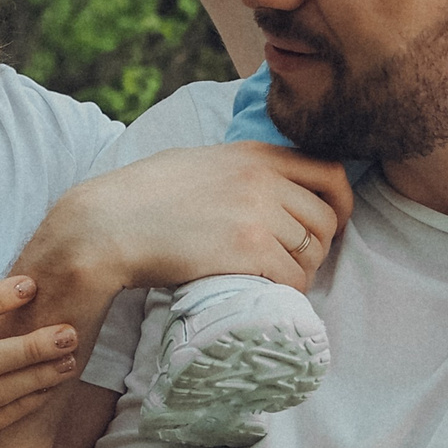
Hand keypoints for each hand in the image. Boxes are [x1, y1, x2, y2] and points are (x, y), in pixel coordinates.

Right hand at [34, 143, 354, 295]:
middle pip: (326, 218)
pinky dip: (288, 292)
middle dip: (320, 246)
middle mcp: (263, 179)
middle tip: (296, 262)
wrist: (106, 224)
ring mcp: (257, 214)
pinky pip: (292, 277)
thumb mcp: (200, 161)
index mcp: (254, 153)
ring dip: (303, 271)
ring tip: (278, 280)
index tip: (334, 223)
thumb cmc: (142, 195)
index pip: (329, 172)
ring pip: (312, 251)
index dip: (341, 203)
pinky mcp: (246, 250)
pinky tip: (269, 294)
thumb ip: (237, 167)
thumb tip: (261, 179)